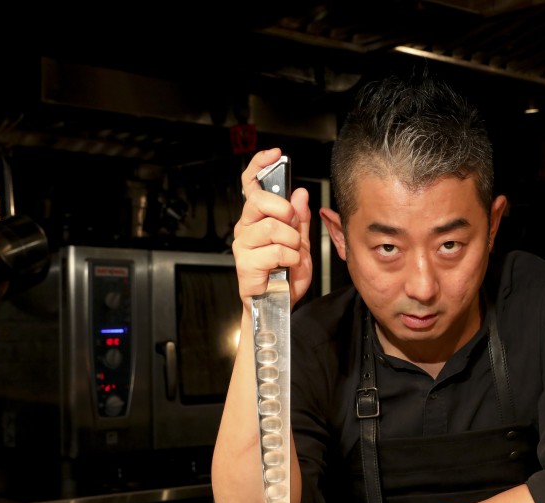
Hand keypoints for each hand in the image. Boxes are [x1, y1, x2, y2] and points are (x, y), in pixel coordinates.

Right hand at [232, 148, 312, 306]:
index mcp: (257, 218)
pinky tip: (286, 267)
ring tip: (292, 255)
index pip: (250, 184)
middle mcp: (246, 228)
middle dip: (284, 211)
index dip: (260, 165)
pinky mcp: (245, 264)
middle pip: (260, 200)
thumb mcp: (300, 243)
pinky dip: (291, 259)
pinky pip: (277, 251)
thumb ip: (300, 219)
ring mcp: (243, 245)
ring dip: (292, 242)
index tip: (275, 154)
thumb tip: (300, 193)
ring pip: (273, 227)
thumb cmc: (285, 276)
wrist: (278, 306)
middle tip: (293, 227)